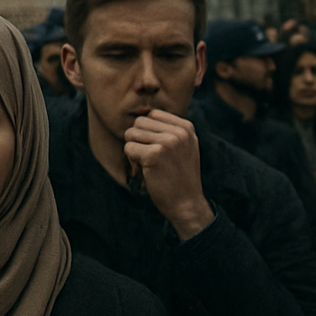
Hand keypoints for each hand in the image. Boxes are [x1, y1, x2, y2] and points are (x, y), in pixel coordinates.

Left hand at [124, 109, 214, 240]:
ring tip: (150, 165)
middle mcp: (179, 132)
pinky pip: (128, 148)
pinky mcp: (154, 155)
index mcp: (186, 127)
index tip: (160, 150)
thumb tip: (141, 111)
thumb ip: (167, 128)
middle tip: (151, 159)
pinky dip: (132, 161)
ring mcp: (168, 142)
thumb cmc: (179, 175)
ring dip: (134, 151)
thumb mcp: (183, 146)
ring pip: (130, 134)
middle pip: (138, 123)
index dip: (148, 132)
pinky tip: (146, 171)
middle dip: (139, 140)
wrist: (187, 204)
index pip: (151, 115)